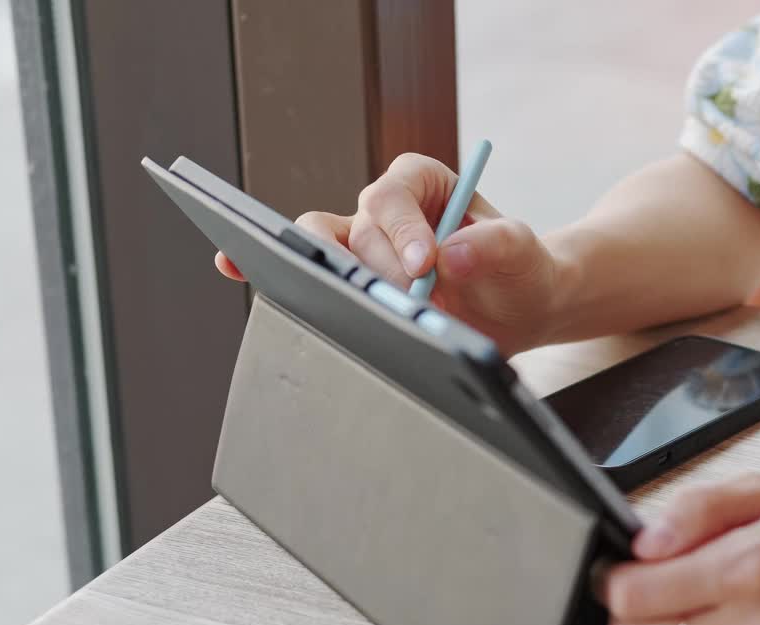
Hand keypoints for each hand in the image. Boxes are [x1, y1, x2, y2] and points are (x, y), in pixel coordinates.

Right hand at [215, 153, 563, 355]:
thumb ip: (499, 245)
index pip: (395, 196)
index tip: (427, 265)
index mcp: (421, 183)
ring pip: (320, 246)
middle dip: (375, 269)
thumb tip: (454, 254)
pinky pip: (301, 265)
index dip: (403, 230)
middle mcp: (383, 207)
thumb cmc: (519, 269)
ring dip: (331, 278)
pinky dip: (267, 264)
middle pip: (355, 229)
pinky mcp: (348, 277)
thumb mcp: (524, 253)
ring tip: (343, 306)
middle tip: (404, 303)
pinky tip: (235, 265)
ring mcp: (360, 243)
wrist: (517, 304)